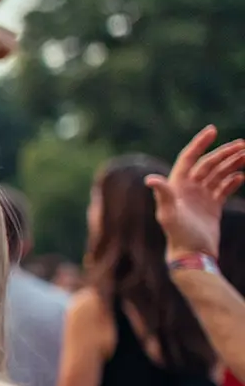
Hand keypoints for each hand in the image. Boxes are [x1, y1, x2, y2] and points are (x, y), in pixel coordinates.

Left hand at [149, 125, 244, 260]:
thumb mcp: (169, 214)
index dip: (199, 143)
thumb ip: (163, 195)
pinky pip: (223, 189)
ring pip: (218, 175)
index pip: (189, 158)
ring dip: (231, 164)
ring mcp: (200, 198)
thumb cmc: (178, 235)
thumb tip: (150, 179)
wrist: (192, 255)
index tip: (213, 130)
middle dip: (224, 153)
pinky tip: (240, 176)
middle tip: (243, 145)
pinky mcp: (211, 208)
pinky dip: (232, 182)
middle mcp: (187, 189)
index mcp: (176, 185)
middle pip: (208, 164)